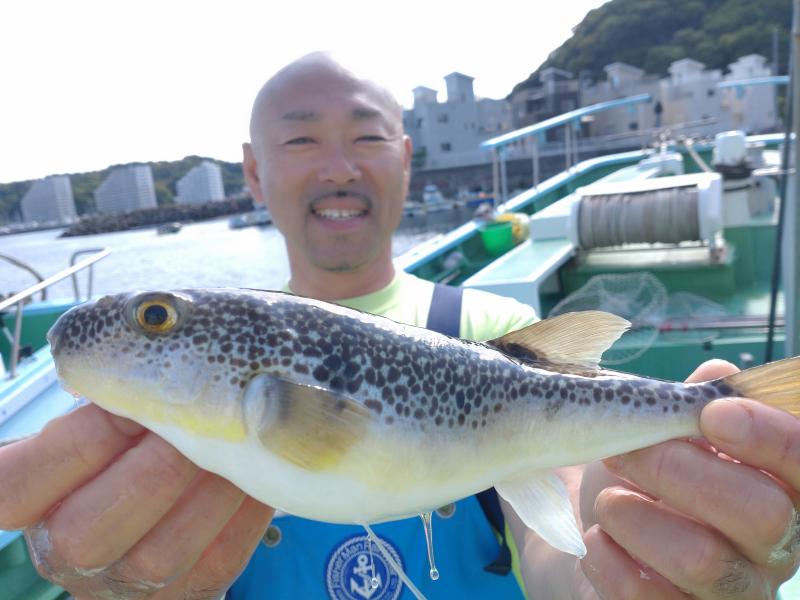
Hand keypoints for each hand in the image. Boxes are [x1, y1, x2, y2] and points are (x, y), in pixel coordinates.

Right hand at [0, 404, 273, 598]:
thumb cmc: (132, 447)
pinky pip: (217, 562)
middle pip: (87, 532)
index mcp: (34, 504)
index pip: (14, 489)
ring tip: (238, 441)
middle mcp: (67, 554)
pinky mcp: (185, 595)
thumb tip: (150, 349)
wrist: (172, 509)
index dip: (77, 443)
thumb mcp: (104, 423)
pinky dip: (244, 513)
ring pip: (160, 554)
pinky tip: (258, 471)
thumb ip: (112, 399)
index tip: (128, 405)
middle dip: (154, 468)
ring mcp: (126, 585)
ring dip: (209, 489)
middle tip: (200, 419)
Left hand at [581, 359, 799, 598]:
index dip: (771, 437)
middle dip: (680, 472)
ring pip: (704, 561)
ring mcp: (729, 595)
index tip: (712, 413)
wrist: (589, 534)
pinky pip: (647, 598)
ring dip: (635, 517)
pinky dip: (607, 559)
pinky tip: (598, 541)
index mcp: (778, 492)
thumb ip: (691, 406)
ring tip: (610, 502)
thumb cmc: (638, 480)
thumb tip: (720, 375)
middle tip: (624, 453)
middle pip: (764, 515)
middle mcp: (771, 551)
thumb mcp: (661, 436)